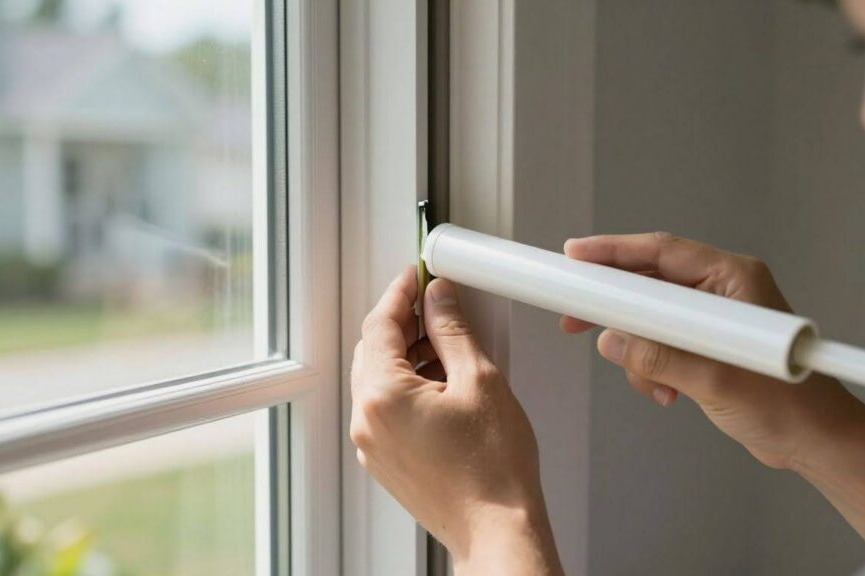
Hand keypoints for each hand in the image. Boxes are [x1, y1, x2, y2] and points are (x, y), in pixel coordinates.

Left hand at [351, 268, 562, 574]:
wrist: (497, 528)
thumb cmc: (493, 469)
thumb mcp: (479, 380)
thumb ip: (452, 330)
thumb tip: (438, 298)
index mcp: (384, 396)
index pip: (380, 324)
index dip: (401, 292)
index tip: (417, 276)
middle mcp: (367, 421)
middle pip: (374, 350)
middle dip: (403, 323)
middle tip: (435, 306)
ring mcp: (373, 445)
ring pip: (379, 379)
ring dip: (407, 355)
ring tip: (449, 348)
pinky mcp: (386, 461)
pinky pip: (386, 408)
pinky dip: (407, 386)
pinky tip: (442, 383)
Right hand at [561, 232, 864, 469]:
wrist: (815, 441)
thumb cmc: (789, 405)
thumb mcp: (715, 379)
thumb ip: (658, 357)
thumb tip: (609, 340)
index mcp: (732, 278)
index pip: (662, 251)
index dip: (614, 252)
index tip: (575, 256)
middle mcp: (721, 290)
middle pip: (649, 283)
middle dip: (615, 308)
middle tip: (574, 319)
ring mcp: (712, 318)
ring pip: (649, 319)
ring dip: (640, 352)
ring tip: (656, 384)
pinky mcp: (706, 343)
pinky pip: (660, 343)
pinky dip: (653, 367)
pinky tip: (669, 393)